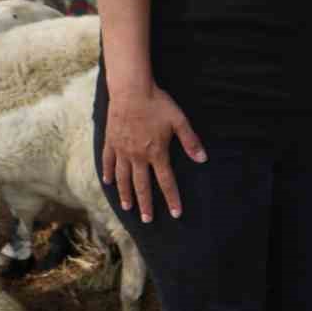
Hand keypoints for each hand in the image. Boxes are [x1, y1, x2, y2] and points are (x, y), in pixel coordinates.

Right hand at [100, 85, 205, 222]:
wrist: (131, 90)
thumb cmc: (158, 104)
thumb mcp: (179, 121)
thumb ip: (190, 141)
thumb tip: (203, 159)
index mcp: (156, 153)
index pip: (166, 182)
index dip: (172, 198)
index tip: (175, 213)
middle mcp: (137, 156)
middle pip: (142, 185)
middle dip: (146, 204)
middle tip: (147, 220)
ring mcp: (122, 150)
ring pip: (123, 178)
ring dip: (125, 194)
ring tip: (127, 208)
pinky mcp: (111, 141)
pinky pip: (108, 161)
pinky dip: (108, 173)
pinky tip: (108, 182)